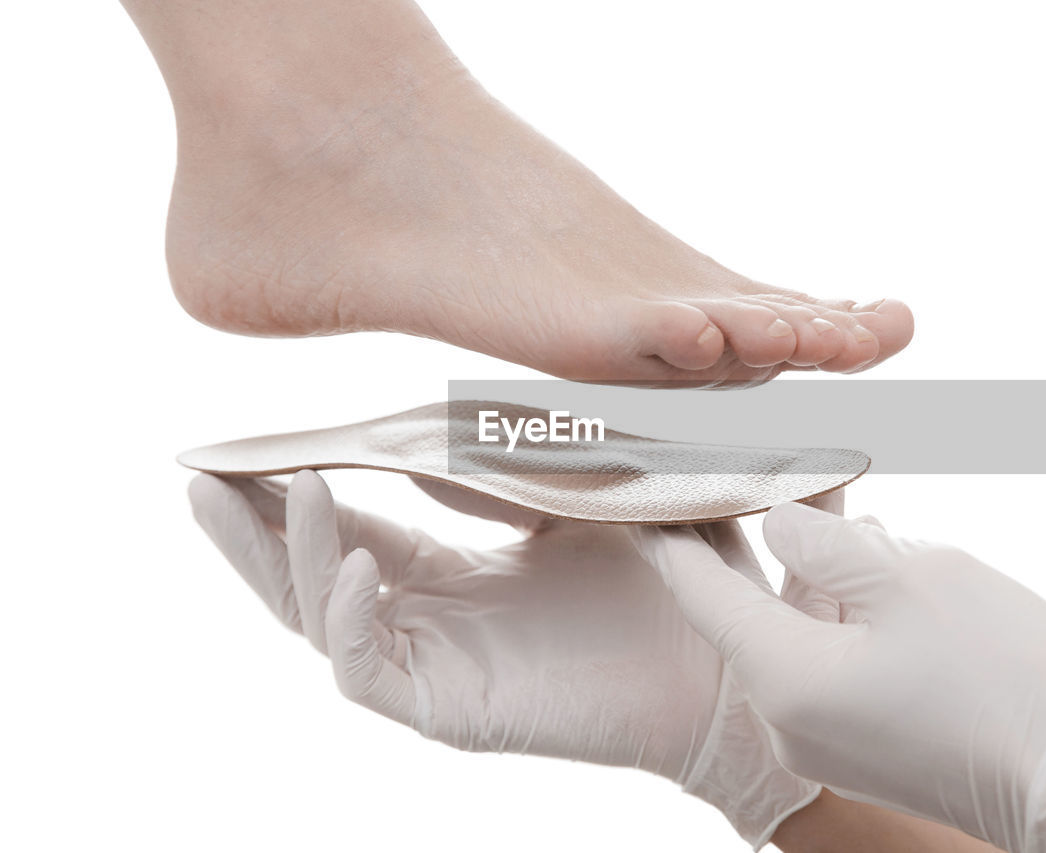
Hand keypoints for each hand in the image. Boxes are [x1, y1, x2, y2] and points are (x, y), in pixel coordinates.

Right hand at [188, 470, 817, 847]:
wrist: (733, 654)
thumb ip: (502, 471)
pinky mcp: (453, 708)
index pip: (350, 524)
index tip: (253, 440)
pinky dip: (346, 619)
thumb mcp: (580, 497)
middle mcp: (432, 617)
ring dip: (278, 555)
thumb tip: (419, 440)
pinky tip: (350, 566)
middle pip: (308, 571)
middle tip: (199, 471)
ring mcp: (437, 665)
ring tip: (243, 494)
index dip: (297, 485)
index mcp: (456, 569)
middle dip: (249, 524)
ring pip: (317, 616)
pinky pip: (368, 670)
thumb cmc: (671, 571)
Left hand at [634, 502, 1045, 852]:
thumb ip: (824, 540)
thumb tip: (777, 520)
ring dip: (808, 564)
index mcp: (782, 676)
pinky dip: (838, 605)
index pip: (696, 588)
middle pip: (744, 604)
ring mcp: (823, 737)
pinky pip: (828, 657)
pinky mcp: (861, 742)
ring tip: (830, 495)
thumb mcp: (909, 579)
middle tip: (749, 466)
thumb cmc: (1006, 679)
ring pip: (793, 626)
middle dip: (753, 531)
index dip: (670, 526)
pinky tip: (869, 556)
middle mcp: (785, 717)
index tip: (646, 483)